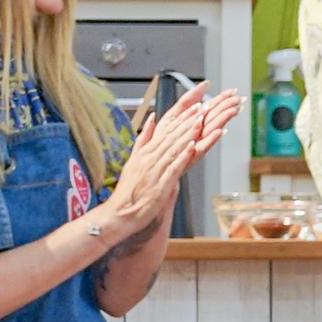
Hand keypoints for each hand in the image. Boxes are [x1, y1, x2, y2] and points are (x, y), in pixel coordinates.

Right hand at [109, 85, 243, 222]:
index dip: (182, 119)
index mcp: (145, 152)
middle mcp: (150, 159)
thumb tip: (152, 118)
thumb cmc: (128, 191)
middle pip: (171, 136)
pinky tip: (192, 146)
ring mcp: (155, 170)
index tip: (194, 107)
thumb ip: (143, 139)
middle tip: (202, 108)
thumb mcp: (133, 160)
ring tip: (201, 121)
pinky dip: (183, 156)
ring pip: (174, 148)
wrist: (119, 213)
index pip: (166, 131)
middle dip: (188, 121)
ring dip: (188, 134)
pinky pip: (173, 167)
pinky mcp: (160, 184)